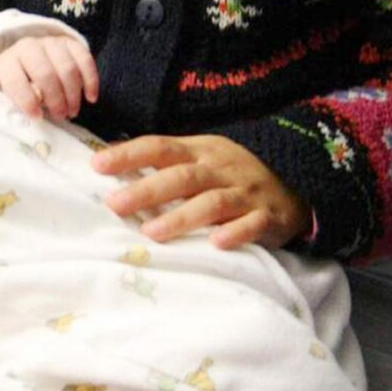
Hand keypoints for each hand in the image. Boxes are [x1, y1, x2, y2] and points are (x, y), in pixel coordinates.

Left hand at [0, 35, 98, 119]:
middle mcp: (28, 47)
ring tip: (72, 111)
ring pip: (67, 67)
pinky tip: (90, 97)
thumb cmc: (23, 86)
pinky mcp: (70, 42)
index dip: (26, 101)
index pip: (15, 80)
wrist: (32, 63)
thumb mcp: (14, 96)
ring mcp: (50, 42)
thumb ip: (20, 106)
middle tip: (60, 116)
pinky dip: (90, 81)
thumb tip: (37, 115)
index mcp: (8, 61)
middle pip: (45, 73)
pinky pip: (85, 59)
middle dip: (55, 99)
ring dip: (73, 94)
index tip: (37, 117)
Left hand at [93, 134, 310, 249]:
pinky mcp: (267, 216)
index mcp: (199, 151)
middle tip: (114, 204)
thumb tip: (111, 159)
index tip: (97, 165)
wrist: (294, 181)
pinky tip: (216, 244)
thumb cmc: (231, 173)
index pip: (159, 147)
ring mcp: (244, 192)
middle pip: (180, 176)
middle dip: (146, 190)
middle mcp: (219, 168)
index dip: (129, 154)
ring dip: (181, 217)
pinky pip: (251, 225)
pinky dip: (235, 233)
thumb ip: (164, 161)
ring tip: (152, 233)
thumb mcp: (201, 157)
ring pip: (211, 202)